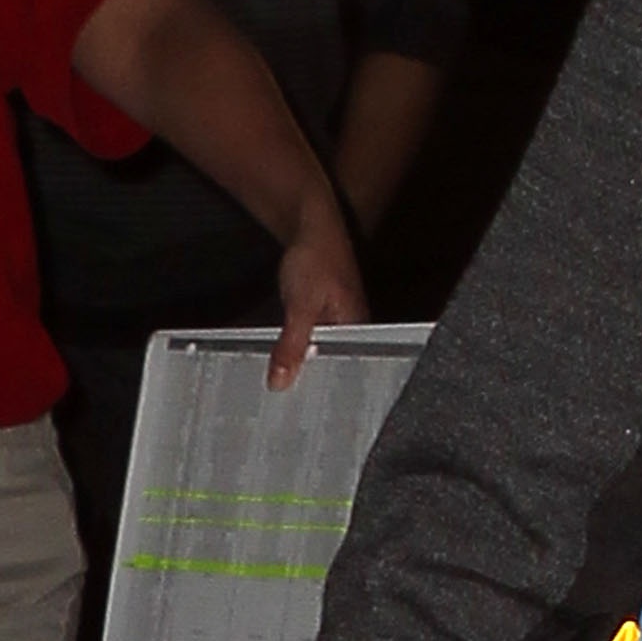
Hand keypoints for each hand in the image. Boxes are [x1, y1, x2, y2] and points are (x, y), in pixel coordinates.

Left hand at [265, 191, 365, 391]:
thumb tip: (281, 381)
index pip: (350, 373)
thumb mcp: (300, 306)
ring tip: (282, 396)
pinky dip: (297, 354)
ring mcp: (340, 324)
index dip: (328, 394)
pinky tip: (282, 367)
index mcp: (360, 328)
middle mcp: (355, 329)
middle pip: (334, 368)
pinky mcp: (324, 319)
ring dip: (302, 371)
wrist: (309, 225)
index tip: (306, 415)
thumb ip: (292, 344)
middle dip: (312, 387)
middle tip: (288, 411)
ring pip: (321, 358)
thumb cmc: (314, 258)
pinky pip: (311, 345)